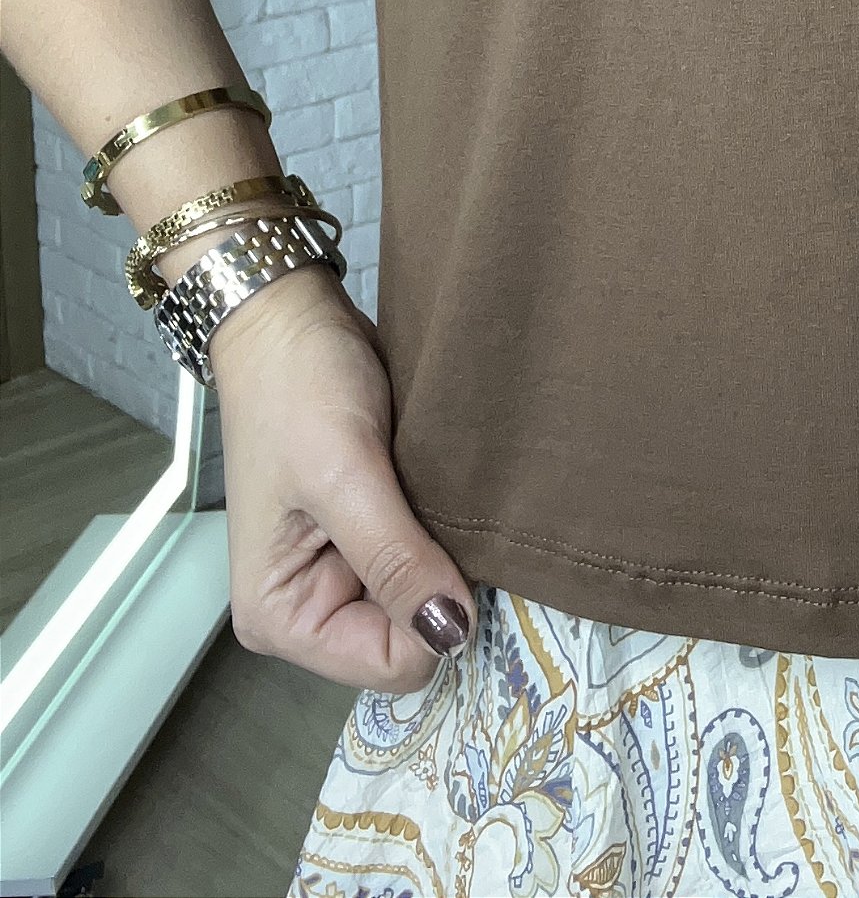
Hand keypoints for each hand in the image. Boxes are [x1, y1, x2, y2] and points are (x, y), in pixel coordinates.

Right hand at [208, 265, 480, 690]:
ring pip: (428, 596)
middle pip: (413, 637)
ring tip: (444, 492)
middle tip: (449, 511)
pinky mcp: (372, 534)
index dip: (435, 615)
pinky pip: (427, 558)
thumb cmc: (299, 388)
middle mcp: (311, 609)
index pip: (392, 664)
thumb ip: (394, 558)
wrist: (292, 316)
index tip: (454, 547)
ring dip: (447, 551)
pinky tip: (445, 488)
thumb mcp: (344, 473)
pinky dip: (445, 528)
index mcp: (282, 618)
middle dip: (440, 582)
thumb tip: (452, 632)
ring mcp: (342, 573)